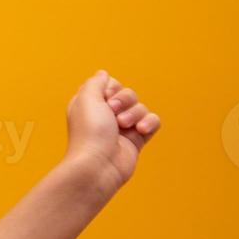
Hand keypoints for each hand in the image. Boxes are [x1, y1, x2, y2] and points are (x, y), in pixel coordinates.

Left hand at [63, 69, 160, 195]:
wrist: (98, 165)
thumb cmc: (89, 132)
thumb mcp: (86, 98)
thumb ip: (95, 82)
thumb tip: (103, 74)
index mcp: (90, 104)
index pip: (110, 84)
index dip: (112, 88)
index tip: (105, 97)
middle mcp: (106, 115)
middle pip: (128, 94)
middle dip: (125, 100)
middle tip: (113, 113)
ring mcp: (122, 128)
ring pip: (141, 107)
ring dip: (135, 114)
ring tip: (123, 126)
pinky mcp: (136, 139)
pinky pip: (152, 122)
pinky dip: (149, 123)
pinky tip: (140, 131)